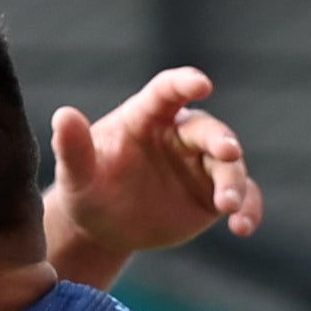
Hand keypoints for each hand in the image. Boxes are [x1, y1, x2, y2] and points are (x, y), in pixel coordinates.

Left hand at [42, 69, 261, 285]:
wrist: (105, 226)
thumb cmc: (88, 191)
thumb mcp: (76, 176)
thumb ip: (73, 148)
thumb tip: (63, 115)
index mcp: (147, 117)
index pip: (168, 92)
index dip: (185, 84)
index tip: (202, 84)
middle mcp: (180, 134)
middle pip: (208, 129)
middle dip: (221, 140)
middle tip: (229, 153)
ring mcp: (201, 164)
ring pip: (229, 165)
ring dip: (234, 183)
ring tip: (229, 208)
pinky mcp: (214, 194)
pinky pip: (241, 196)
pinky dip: (247, 208)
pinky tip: (244, 227)